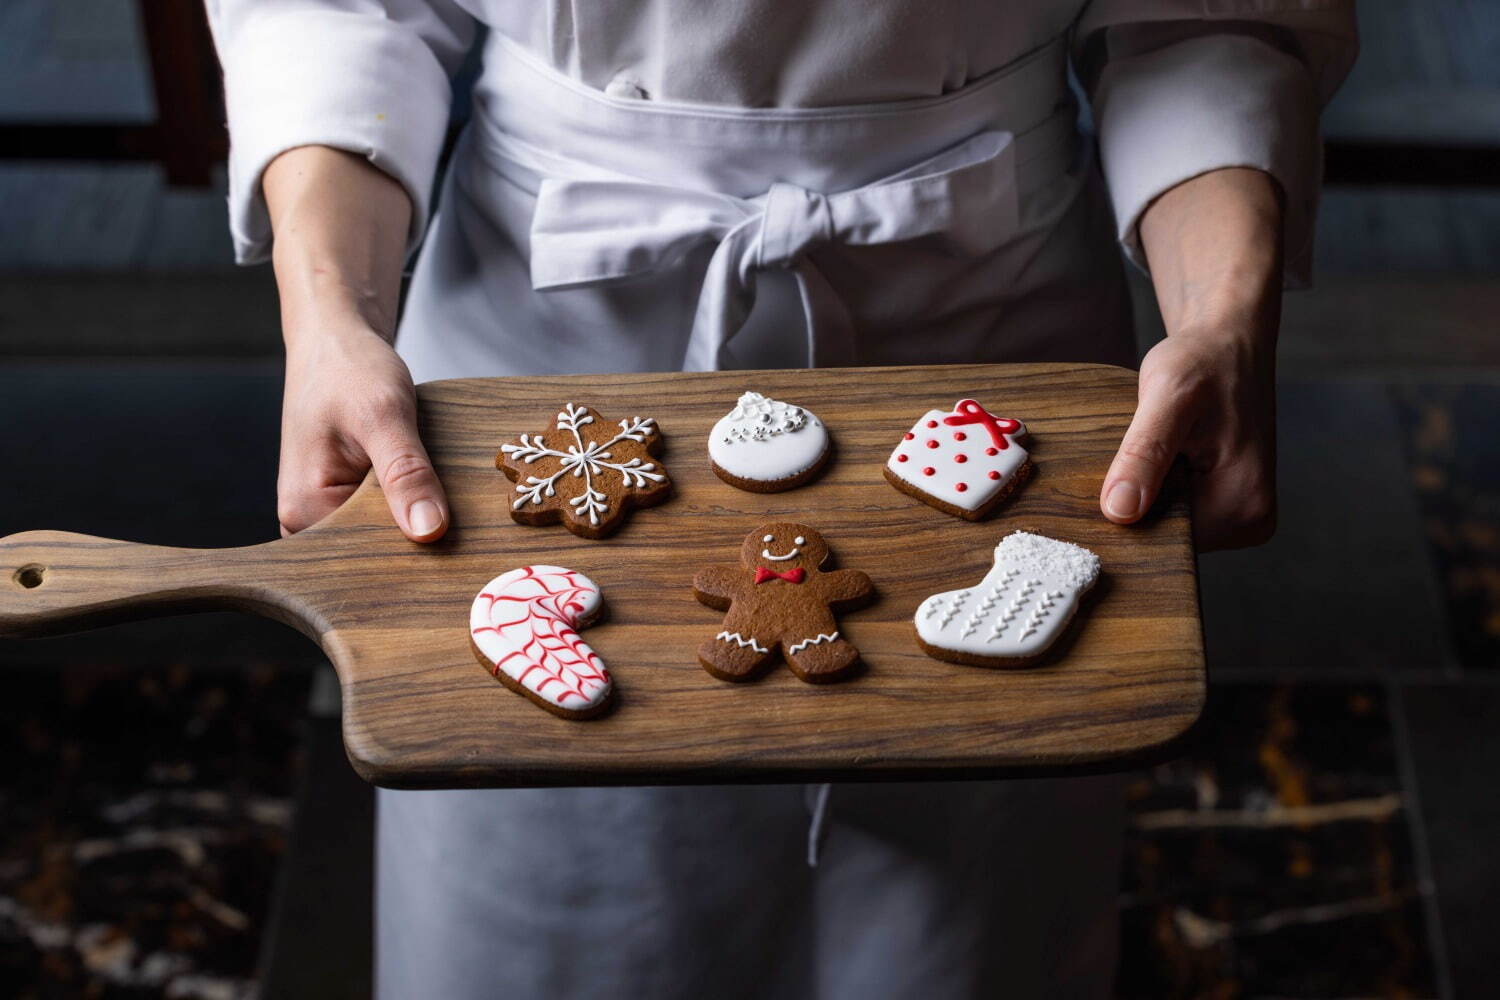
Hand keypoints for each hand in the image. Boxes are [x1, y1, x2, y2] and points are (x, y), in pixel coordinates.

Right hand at [277, 313, 448, 541]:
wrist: (335, 340)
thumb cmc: (349, 368)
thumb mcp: (384, 415)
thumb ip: (405, 472)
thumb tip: (429, 531)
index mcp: (304, 511)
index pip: (367, 555)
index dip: (413, 554)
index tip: (459, 550)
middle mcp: (308, 520)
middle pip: (376, 549)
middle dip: (419, 538)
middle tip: (468, 529)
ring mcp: (327, 510)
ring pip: (386, 532)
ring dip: (419, 518)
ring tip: (452, 506)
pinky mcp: (346, 497)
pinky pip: (385, 514)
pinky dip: (412, 503)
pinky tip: (436, 494)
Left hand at [1099, 326, 1274, 549]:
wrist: (1228, 344)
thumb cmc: (1204, 362)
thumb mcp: (1168, 398)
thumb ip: (1145, 454)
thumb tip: (1120, 511)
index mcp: (1243, 506)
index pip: (1162, 540)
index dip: (1125, 514)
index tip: (1108, 476)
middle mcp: (1249, 520)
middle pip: (1165, 536)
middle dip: (1135, 503)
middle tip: (1125, 454)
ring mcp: (1240, 515)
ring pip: (1166, 522)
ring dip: (1145, 492)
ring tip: (1147, 451)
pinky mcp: (1226, 504)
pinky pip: (1174, 508)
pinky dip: (1155, 486)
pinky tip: (1155, 459)